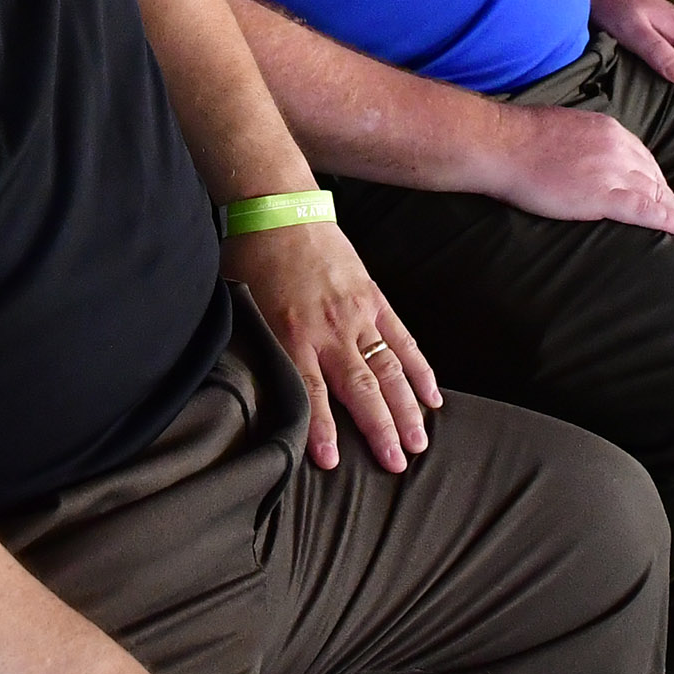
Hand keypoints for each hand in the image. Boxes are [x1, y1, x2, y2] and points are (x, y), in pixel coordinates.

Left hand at [216, 222, 437, 473]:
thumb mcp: (241, 309)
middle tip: (397, 465)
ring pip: (389, 369)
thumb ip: (255, 350)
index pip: (311, 393)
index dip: (321, 430)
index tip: (333, 462)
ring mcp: (357, 314)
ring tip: (419, 442)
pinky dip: (419, 368)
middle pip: (361, 388)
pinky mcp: (373, 298)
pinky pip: (402, 338)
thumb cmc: (252, 259)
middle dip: (380, 430)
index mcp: (292, 335)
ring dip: (407, 408)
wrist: (278, 209)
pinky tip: (432, 395)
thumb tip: (250, 390)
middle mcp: (329, 330)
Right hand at [473, 100, 673, 234]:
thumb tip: (583, 154)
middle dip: (669, 196)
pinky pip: (646, 210)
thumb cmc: (520, 136)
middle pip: (653, 176)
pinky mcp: (602, 195)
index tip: (664, 191)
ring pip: (656, 193)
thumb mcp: (564, 127)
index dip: (655, 178)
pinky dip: (670, 220)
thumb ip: (583, 140)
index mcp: (608, 130)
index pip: (642, 157)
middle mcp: (618, 147)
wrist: (502, 144)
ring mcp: (612, 171)